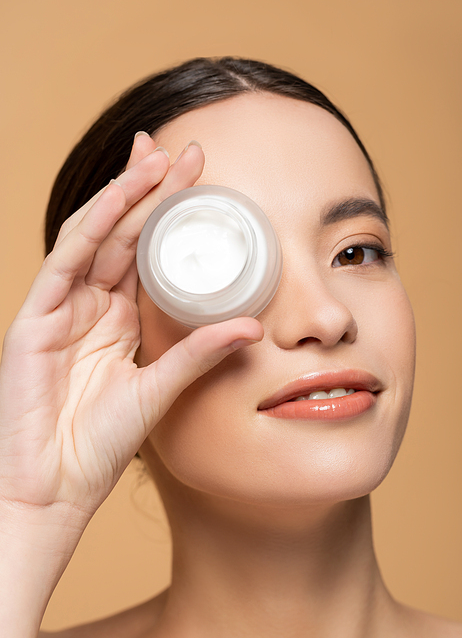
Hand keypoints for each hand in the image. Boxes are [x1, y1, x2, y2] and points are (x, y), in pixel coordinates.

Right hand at [0, 133, 262, 521]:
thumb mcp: (161, 390)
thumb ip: (199, 354)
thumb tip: (252, 326)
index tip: (203, 178)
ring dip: (122, 195)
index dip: (172, 214)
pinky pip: (63, 264)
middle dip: (152, 189)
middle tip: (185, 149)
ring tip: (156, 158)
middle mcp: (90, 305)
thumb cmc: (100, 445)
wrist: (54, 488)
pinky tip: (115, 200)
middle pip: (123, 233)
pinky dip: (88, 230)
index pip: (147, 252)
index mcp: (118, 319)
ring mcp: (60, 308)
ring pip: (92, 237)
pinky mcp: (33, 320)